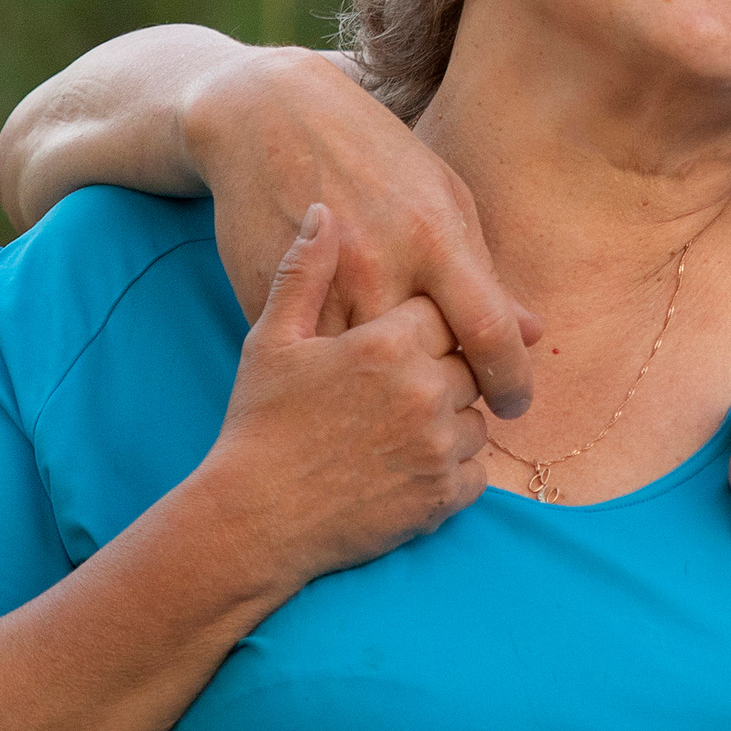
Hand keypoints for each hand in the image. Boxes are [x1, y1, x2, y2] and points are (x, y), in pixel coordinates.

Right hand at [186, 47, 538, 415]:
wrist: (266, 120)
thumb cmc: (370, 155)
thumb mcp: (441, 195)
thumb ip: (483, 270)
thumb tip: (531, 333)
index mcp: (431, 238)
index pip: (488, 334)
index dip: (512, 382)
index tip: (515, 404)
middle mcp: (379, 270)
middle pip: (434, 370)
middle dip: (455, 395)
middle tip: (459, 396)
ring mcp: (322, 292)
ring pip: (372, 383)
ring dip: (400, 401)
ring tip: (410, 397)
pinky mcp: (272, 309)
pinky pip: (318, 372)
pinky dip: (341, 387)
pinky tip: (354, 385)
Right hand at [195, 206, 489, 591]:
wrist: (253, 520)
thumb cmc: (259, 425)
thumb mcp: (272, 339)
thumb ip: (305, 271)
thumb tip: (323, 210)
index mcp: (387, 341)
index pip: (448, 313)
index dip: (434, 327)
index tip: (419, 338)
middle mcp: (423, 388)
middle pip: (470, 364)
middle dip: (446, 374)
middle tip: (404, 391)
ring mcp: (436, 444)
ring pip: (476, 419)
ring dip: (452, 422)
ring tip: (400, 431)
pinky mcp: (442, 496)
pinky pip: (477, 472)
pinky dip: (454, 469)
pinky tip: (410, 466)